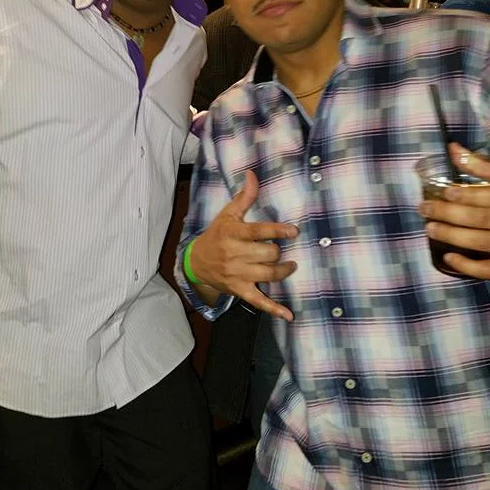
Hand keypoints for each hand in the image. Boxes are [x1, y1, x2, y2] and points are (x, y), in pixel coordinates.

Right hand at [189, 170, 297, 318]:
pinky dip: (274, 309)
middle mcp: (235, 255)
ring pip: (268, 274)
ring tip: (290, 265)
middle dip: (278, 251)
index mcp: (233, 233)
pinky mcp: (239, 290)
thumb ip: (244, 196)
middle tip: (280, 249)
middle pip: (267, 254)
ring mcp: (237, 274)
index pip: (258, 232)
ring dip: (283, 270)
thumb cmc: (216, 235)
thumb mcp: (228, 214)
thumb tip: (252, 174)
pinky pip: (259, 301)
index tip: (294, 231)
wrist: (196, 262)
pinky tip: (288, 315)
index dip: (278, 231)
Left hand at [418, 143, 489, 278]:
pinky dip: (467, 266)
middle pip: (483, 218)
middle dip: (450, 214)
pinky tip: (448, 257)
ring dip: (453, 236)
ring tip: (430, 228)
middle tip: (424, 209)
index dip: (469, 195)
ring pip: (483, 242)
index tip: (445, 192)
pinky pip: (489, 270)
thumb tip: (452, 148)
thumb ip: (483, 166)